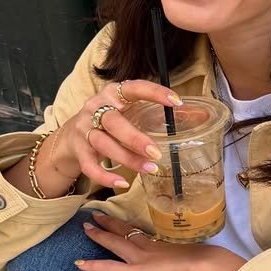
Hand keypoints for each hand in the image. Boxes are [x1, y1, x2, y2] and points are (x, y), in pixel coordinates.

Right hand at [54, 79, 184, 191]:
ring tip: (150, 169)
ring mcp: (84, 129)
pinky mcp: (77, 150)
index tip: (176, 102)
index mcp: (113, 93)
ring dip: (127, 159)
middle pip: (113, 121)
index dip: (154, 92)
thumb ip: (156, 114)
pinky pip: (90, 166)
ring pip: (104, 144)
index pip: (134, 87)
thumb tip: (202, 116)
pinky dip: (105, 177)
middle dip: (135, 138)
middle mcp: (95, 108)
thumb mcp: (129, 112)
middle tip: (157, 152)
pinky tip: (122, 183)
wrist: (69, 138)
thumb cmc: (109, 123)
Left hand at [76, 212, 245, 270]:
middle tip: (96, 214)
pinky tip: (79, 264)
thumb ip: (187, 270)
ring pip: (113, 242)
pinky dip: (93, 266)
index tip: (121, 220)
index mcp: (161, 244)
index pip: (140, 233)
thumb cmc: (203, 266)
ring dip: (99, 235)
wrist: (202, 266)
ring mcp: (138, 258)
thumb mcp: (194, 264)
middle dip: (110, 223)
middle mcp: (147, 247)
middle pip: (124, 231)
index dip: (129, 227)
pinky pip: (108, 267)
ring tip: (86, 227)